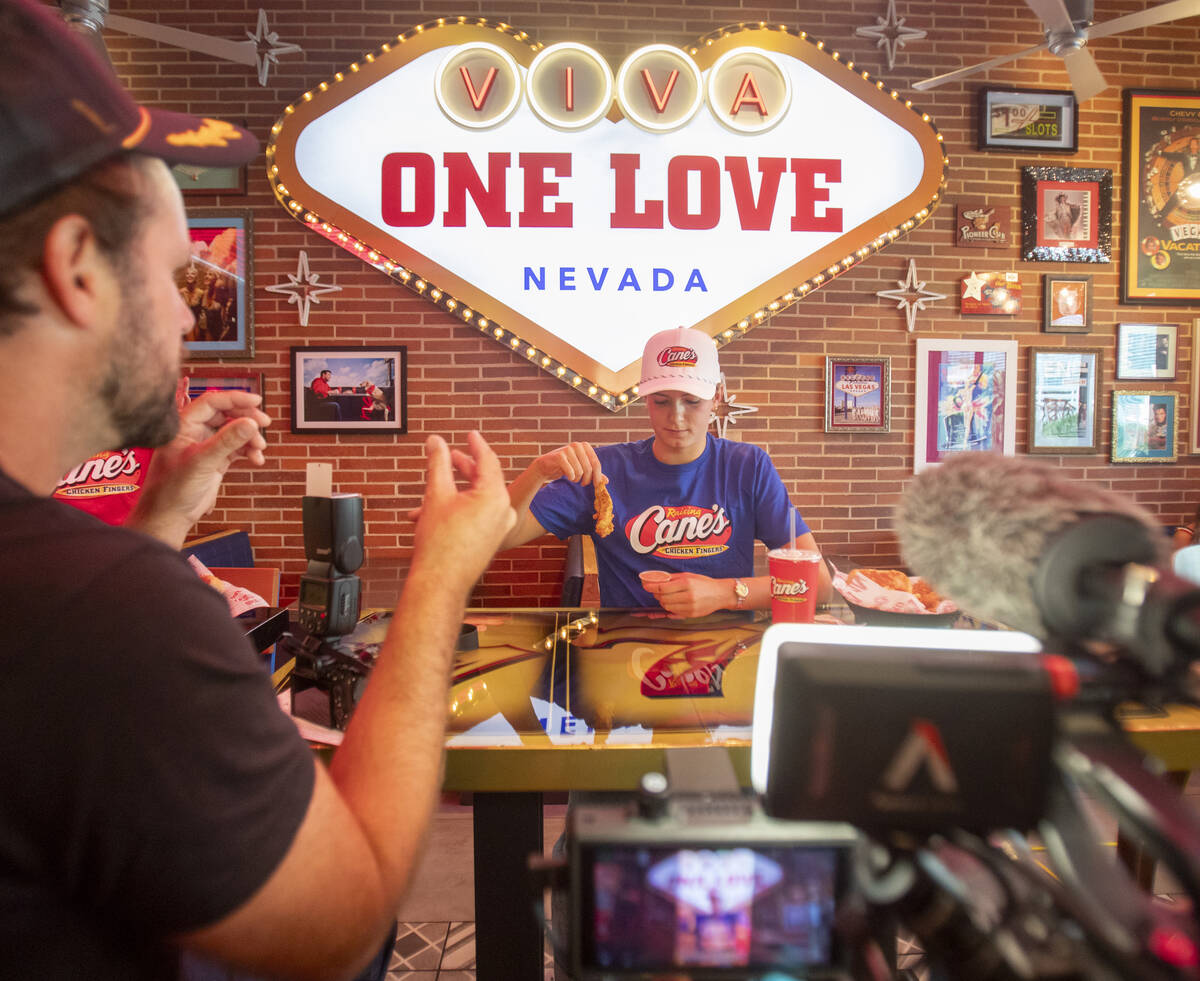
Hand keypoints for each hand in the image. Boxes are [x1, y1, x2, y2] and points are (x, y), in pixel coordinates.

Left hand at [126, 391, 270, 547]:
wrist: (169, 516)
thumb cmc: (173, 488)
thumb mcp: (202, 461)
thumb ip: (227, 441)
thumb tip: (251, 423)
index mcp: (184, 425)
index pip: (212, 402)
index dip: (235, 398)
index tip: (257, 401)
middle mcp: (195, 432)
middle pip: (226, 414)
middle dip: (246, 418)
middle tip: (265, 423)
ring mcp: (206, 446)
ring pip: (234, 431)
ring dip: (250, 438)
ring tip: (259, 449)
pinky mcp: (215, 460)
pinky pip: (237, 448)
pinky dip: (249, 451)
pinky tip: (256, 460)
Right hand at [410, 431, 515, 591]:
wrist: (441, 582)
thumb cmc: (438, 542)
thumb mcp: (436, 494)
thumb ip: (438, 463)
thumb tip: (435, 441)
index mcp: (495, 496)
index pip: (488, 460)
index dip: (476, 445)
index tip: (470, 434)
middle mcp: (504, 511)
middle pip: (486, 478)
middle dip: (466, 466)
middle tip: (450, 455)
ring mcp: (501, 527)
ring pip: (483, 497)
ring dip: (463, 486)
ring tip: (442, 481)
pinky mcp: (495, 538)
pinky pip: (483, 513)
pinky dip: (467, 504)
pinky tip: (446, 506)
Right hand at [531, 441, 602, 486]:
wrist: (546, 465)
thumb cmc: (566, 466)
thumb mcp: (581, 468)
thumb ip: (594, 473)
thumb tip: (606, 481)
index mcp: (585, 446)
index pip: (596, 463)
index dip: (597, 476)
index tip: (596, 484)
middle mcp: (577, 445)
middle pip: (589, 468)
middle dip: (587, 479)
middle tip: (583, 484)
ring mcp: (568, 449)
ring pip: (580, 471)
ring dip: (577, 479)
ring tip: (573, 478)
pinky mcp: (560, 456)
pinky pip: (571, 472)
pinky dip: (570, 477)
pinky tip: (568, 476)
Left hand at [640, 572, 726, 617]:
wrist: (720, 594)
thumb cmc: (703, 583)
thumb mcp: (688, 576)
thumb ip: (672, 578)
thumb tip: (655, 578)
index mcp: (686, 583)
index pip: (662, 587)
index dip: (651, 587)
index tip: (645, 585)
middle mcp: (688, 595)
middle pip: (662, 598)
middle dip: (657, 594)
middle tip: (657, 591)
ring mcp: (690, 607)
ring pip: (667, 607)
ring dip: (663, 602)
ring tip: (667, 596)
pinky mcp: (691, 614)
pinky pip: (674, 613)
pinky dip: (670, 608)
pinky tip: (674, 602)